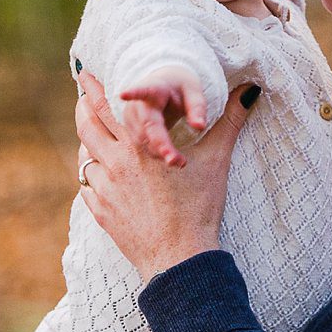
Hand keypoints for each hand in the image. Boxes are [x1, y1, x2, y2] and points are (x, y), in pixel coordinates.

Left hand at [75, 70, 255, 280]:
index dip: (96, 87)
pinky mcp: (102, 211)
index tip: (87, 74)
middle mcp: (116, 162)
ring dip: (86, 140)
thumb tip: (250, 92)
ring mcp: (105, 188)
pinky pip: (87, 186)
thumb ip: (230, 122)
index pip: (109, 105)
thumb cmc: (198, 208)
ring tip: (89, 129)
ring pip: (85, 155)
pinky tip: (96, 171)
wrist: (179, 257)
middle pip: (88, 124)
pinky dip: (90, 174)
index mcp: (140, 144)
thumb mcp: (216, 161)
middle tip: (81, 91)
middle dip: (83, 104)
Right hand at [117, 67, 207, 167]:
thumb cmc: (178, 89)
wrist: (162, 86)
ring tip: (181, 161)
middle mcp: (138, 104)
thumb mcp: (193, 92)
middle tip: (176, 161)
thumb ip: (197, 108)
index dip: (133, 93)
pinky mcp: (131, 130)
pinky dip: (157, 153)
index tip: (123, 94)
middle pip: (147, 126)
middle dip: (160, 144)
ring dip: (161, 153)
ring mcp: (130, 117)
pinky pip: (143, 145)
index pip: (142, 90)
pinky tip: (171, 156)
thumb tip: (200, 127)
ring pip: (144, 140)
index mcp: (154, 88)